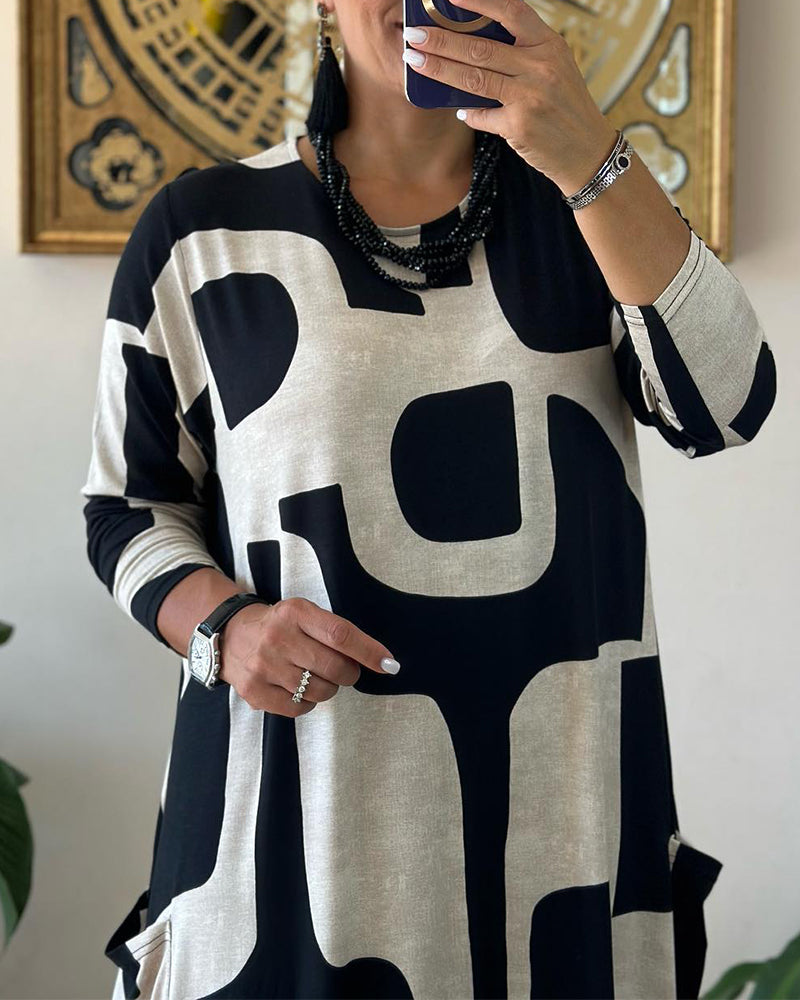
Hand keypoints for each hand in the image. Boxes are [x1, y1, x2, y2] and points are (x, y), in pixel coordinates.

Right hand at [217, 597, 399, 716]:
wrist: (231, 634)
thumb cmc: (280, 626)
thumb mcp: (304, 614)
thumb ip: (335, 632)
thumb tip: (379, 660)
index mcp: (295, 612)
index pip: (341, 635)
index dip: (369, 651)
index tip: (389, 664)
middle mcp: (278, 638)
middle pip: (334, 667)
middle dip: (349, 674)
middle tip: (345, 670)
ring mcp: (264, 666)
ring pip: (320, 691)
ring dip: (328, 688)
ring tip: (315, 676)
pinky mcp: (254, 691)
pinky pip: (299, 708)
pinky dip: (307, 702)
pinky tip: (298, 688)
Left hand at [401, 0, 619, 195]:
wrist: (588, 152)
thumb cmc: (566, 108)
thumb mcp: (555, 69)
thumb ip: (523, 54)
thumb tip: (475, 46)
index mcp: (549, 45)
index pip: (511, 11)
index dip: (478, 2)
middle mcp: (541, 67)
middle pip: (480, 47)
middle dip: (441, 39)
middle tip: (414, 34)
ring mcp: (530, 97)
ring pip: (474, 78)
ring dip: (439, 69)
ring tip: (416, 61)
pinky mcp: (520, 126)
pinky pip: (482, 116)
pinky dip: (468, 113)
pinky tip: (459, 110)